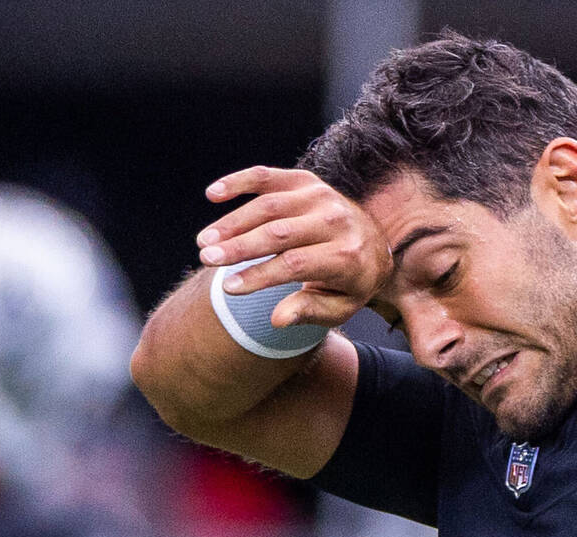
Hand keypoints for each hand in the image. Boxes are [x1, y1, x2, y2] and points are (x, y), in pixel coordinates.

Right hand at [196, 166, 391, 327]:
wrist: (373, 244)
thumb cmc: (348, 283)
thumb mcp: (339, 307)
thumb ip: (310, 311)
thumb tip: (277, 320)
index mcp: (346, 256)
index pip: (296, 264)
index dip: (259, 275)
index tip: (229, 288)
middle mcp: (335, 220)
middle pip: (279, 233)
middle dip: (240, 247)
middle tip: (206, 259)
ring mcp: (320, 196)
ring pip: (269, 206)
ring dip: (232, 222)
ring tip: (204, 241)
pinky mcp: (306, 181)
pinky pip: (268, 177)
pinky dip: (239, 182)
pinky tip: (212, 194)